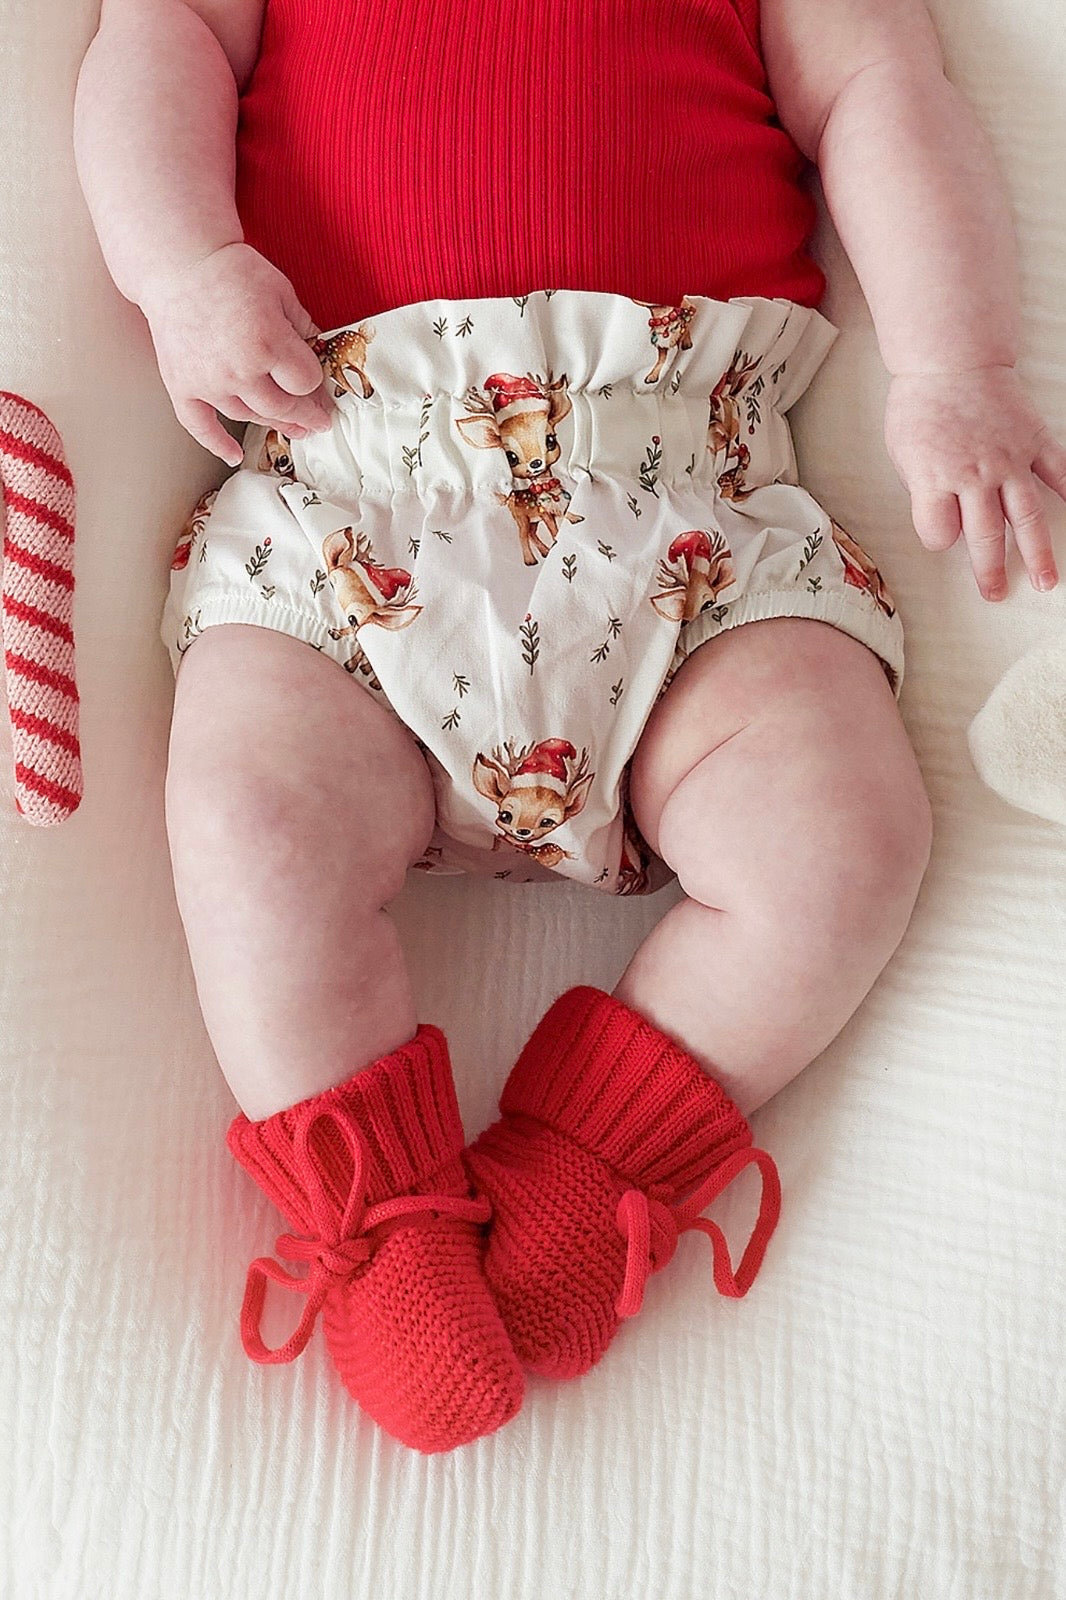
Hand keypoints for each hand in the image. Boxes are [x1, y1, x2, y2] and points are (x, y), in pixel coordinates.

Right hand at [137, 241, 335, 467]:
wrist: (178, 263)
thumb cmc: (231, 270)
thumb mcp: (281, 290)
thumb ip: (303, 326)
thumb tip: (320, 353)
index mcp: (268, 343)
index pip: (305, 382)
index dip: (315, 383)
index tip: (318, 383)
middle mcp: (239, 370)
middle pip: (282, 408)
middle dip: (305, 416)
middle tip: (318, 422)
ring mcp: (209, 382)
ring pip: (249, 416)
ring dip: (273, 425)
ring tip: (292, 429)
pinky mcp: (182, 386)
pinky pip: (199, 425)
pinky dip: (216, 444)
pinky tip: (233, 455)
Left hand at [883, 363, 1064, 599]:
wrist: (952, 360)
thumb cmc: (920, 407)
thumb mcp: (903, 454)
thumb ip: (924, 491)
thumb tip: (946, 520)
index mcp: (935, 479)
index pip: (938, 533)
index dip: (938, 538)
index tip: (942, 534)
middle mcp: (975, 475)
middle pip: (984, 537)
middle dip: (990, 570)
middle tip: (995, 594)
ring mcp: (1009, 459)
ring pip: (1026, 517)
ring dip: (1038, 553)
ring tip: (1047, 582)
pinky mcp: (1033, 441)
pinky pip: (1058, 473)